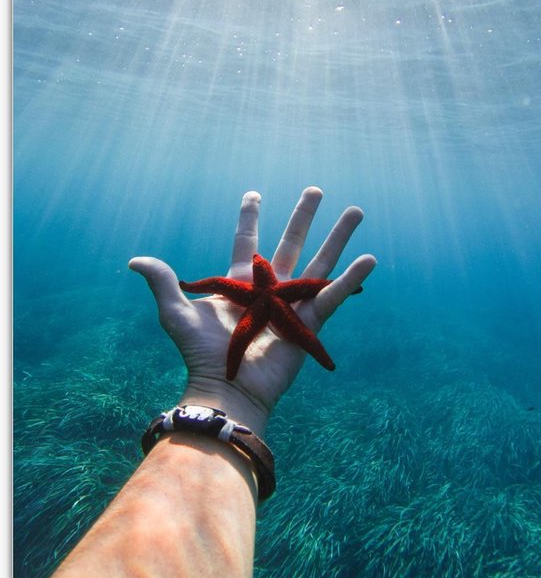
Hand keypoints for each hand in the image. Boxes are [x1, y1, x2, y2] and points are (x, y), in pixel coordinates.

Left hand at [129, 187, 375, 435]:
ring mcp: (292, 305)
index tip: (254, 193)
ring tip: (355, 210)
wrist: (227, 387)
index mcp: (241, 284)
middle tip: (315, 189)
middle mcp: (270, 290)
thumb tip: (134, 260)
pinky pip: (333, 296)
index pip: (248, 242)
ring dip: (338, 237)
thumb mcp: (176, 313)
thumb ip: (163, 282)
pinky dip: (351, 278)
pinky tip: (369, 258)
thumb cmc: (200, 354)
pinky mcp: (310, 324)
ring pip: (319, 263)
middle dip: (303, 216)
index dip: (251, 218)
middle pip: (291, 244)